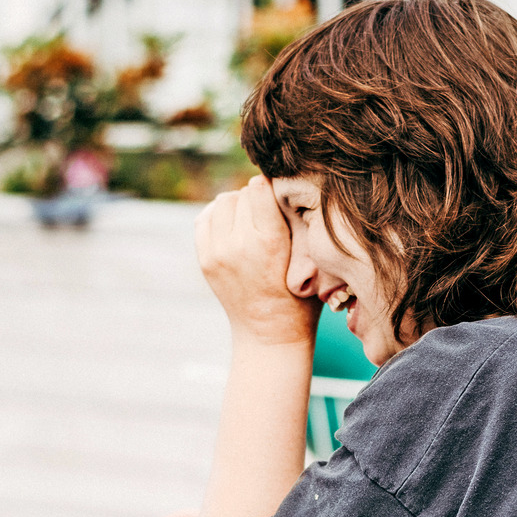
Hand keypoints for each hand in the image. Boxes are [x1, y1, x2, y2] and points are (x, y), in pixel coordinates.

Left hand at [195, 175, 317, 347]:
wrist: (271, 333)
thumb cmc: (302, 295)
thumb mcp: (311, 257)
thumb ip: (298, 220)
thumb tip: (284, 183)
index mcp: (269, 242)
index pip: (259, 186)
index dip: (272, 188)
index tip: (281, 198)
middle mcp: (239, 245)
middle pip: (241, 192)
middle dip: (256, 198)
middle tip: (269, 215)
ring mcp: (217, 253)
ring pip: (222, 202)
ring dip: (237, 205)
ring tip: (252, 221)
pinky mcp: (205, 259)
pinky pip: (204, 218)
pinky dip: (219, 216)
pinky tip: (234, 227)